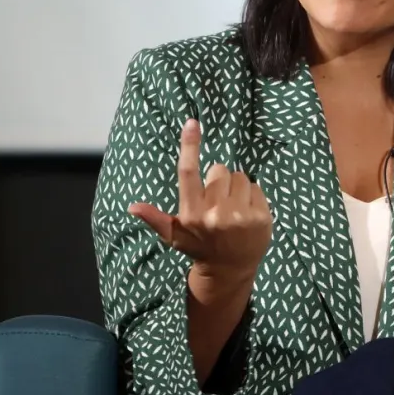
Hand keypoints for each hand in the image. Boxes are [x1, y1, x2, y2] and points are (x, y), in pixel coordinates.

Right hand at [128, 118, 272, 281]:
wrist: (231, 271)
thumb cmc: (200, 247)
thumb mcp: (175, 235)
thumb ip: (156, 219)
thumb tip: (133, 207)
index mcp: (191, 214)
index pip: (188, 174)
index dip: (189, 146)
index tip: (192, 123)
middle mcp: (215, 215)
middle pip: (219, 170)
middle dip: (219, 180)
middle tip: (218, 200)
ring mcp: (240, 217)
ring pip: (240, 177)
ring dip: (237, 187)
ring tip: (233, 207)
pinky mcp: (261, 217)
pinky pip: (257, 187)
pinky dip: (253, 196)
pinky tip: (246, 213)